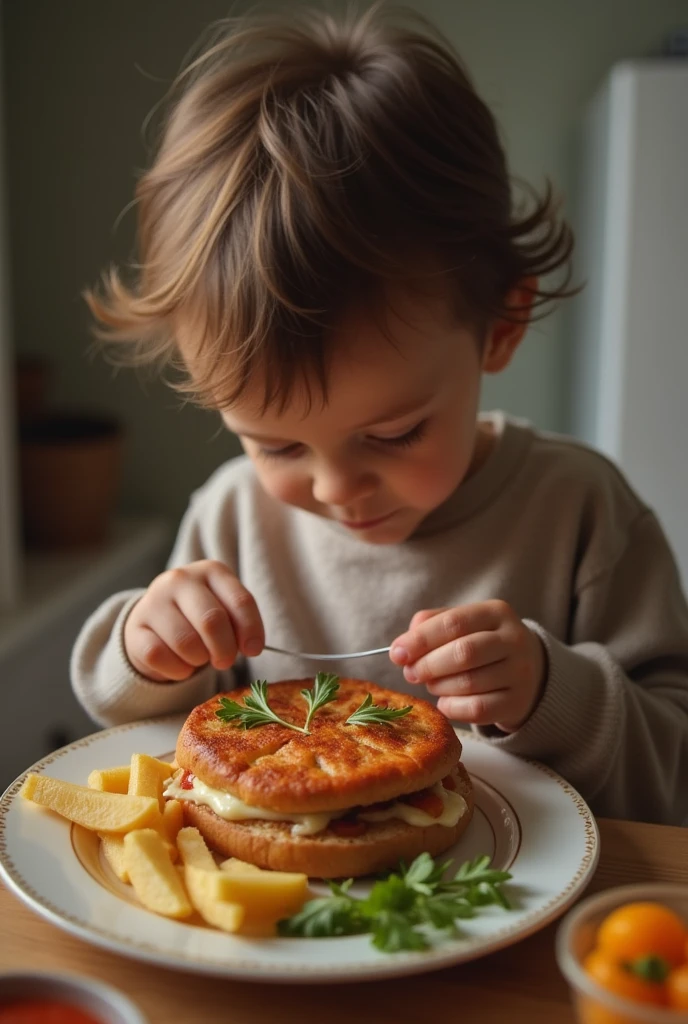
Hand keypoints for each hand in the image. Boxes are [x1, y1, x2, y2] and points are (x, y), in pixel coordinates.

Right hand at [124, 560, 263, 681]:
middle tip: (224, 661)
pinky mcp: (135, 627)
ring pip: (186, 643)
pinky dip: (177, 670)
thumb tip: (252, 647)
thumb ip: (241, 623)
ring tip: (199, 657)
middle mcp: (180, 579)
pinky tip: (181, 664)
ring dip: (199, 660)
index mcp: (211, 571)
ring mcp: (154, 601)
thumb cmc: (200, 616)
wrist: (156, 622)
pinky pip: (160, 657)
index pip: (241, 601)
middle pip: (212, 621)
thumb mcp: (225, 609)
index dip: (251, 630)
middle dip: (224, 650)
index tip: (253, 650)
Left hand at [389, 600, 545, 731]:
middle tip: (411, 673)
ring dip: (439, 686)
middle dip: (428, 665)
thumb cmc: (483, 643)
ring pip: (469, 683)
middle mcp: (514, 640)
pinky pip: (477, 709)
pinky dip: (452, 707)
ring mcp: (520, 673)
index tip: (397, 653)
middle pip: (463, 652)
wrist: (528, 671)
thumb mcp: (463, 624)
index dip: (421, 639)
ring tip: (432, 684)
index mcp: (496, 613)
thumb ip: (431, 625)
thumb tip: (403, 647)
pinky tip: (446, 701)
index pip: (453, 622)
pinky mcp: (517, 702)